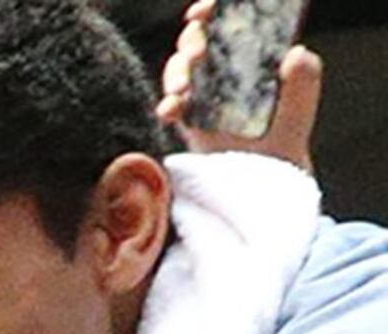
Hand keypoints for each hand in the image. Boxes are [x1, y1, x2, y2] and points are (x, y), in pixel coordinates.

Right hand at [160, 0, 320, 166]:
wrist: (265, 179)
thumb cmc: (284, 139)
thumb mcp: (300, 109)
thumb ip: (304, 80)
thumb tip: (295, 53)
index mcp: (250, 54)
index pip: (229, 22)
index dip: (214, 11)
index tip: (206, 10)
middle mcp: (223, 67)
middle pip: (198, 41)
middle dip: (192, 41)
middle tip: (198, 52)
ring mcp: (201, 92)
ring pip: (179, 68)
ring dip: (176, 72)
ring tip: (182, 88)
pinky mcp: (186, 117)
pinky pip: (170, 105)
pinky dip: (167, 105)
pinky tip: (170, 110)